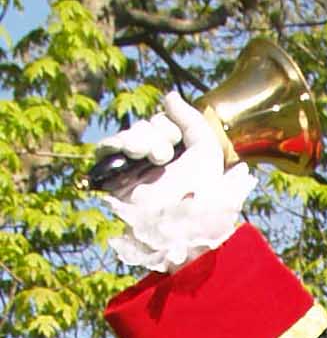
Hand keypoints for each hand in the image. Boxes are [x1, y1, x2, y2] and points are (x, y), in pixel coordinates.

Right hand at [94, 94, 253, 274]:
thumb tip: (169, 95)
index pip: (169, 123)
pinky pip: (106, 150)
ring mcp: (136, 171)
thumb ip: (193, 123)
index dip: (173, 123)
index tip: (178, 140)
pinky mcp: (116, 182)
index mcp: (183, 156)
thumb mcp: (208, 158)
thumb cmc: (205, 208)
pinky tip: (130, 151)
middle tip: (163, 156)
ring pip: (130, 134)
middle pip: (148, 125)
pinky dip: (115, 143)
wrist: (185, 242)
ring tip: (150, 157)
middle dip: (156, 133)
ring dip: (140, 138)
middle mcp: (158, 163)